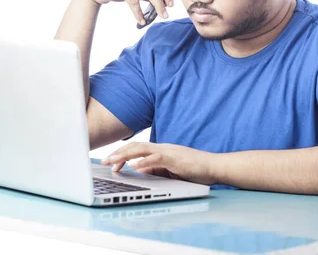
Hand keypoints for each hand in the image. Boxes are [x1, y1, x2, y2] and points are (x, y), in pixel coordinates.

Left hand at [101, 142, 217, 185]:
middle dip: (118, 154)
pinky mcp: (175, 158)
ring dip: (125, 155)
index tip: (111, 162)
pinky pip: (157, 158)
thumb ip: (156, 169)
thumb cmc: (195, 170)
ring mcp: (169, 152)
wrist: (213, 166)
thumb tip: (140, 170)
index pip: (137, 149)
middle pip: (135, 146)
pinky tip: (134, 166)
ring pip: (142, 149)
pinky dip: (144, 162)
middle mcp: (162, 148)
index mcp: (161, 151)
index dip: (122, 154)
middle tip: (104, 161)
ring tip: (113, 161)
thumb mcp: (170, 171)